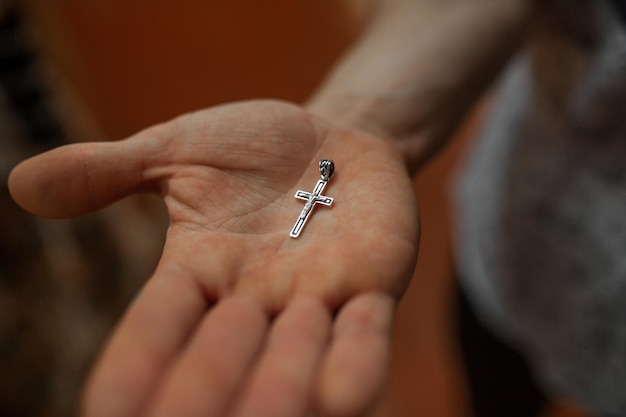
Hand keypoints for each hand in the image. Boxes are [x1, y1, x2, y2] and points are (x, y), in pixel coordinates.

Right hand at [8, 100, 418, 416]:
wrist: (338, 135)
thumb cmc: (256, 146)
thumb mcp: (179, 148)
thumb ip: (111, 171)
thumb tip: (22, 184)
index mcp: (199, 272)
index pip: (157, 331)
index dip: (138, 364)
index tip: (111, 403)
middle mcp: (254, 302)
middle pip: (222, 368)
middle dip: (213, 375)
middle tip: (217, 346)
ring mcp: (316, 302)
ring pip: (296, 371)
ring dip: (287, 374)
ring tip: (290, 322)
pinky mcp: (371, 289)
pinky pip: (365, 344)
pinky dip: (358, 358)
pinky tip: (355, 356)